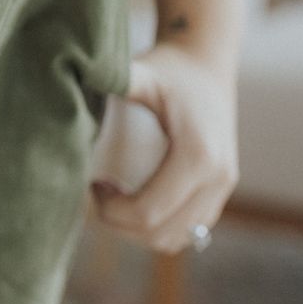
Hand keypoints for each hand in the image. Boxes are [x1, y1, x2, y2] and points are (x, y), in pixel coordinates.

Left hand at [89, 35, 239, 253]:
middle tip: (97, 192)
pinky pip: (188, 231)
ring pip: (175, 239)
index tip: (92, 184)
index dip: (111, 211)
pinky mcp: (220, 192)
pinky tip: (135, 198)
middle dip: (120, 223)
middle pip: (160, 233)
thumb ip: (116, 81)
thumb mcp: (142, 73)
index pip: (149, 212)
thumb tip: (79, 77)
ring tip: (113, 197)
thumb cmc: (169, 68)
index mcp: (198, 155)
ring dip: (137, 230)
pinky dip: (157, 227)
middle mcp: (218, 177)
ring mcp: (223, 188)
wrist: (207, 64)